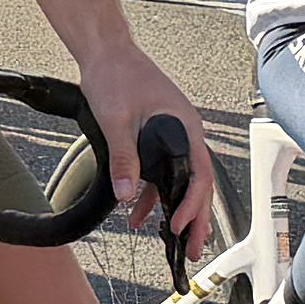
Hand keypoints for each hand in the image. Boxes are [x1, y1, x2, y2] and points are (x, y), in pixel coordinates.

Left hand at [80, 42, 222, 254]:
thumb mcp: (118, 120)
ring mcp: (171, 136)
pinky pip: (160, 173)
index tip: (182, 228)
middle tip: (195, 250)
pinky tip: (140, 212)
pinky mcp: (155, 137)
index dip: (193, 205)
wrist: (105, 52)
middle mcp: (184, 133)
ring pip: (178, 182)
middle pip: (196, 184)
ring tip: (171, 241)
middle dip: (195, 219)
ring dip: (173, 211)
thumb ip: (124, 158)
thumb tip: (127, 193)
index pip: (199, 175)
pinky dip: (152, 194)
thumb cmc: (117, 75)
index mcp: (185, 127)